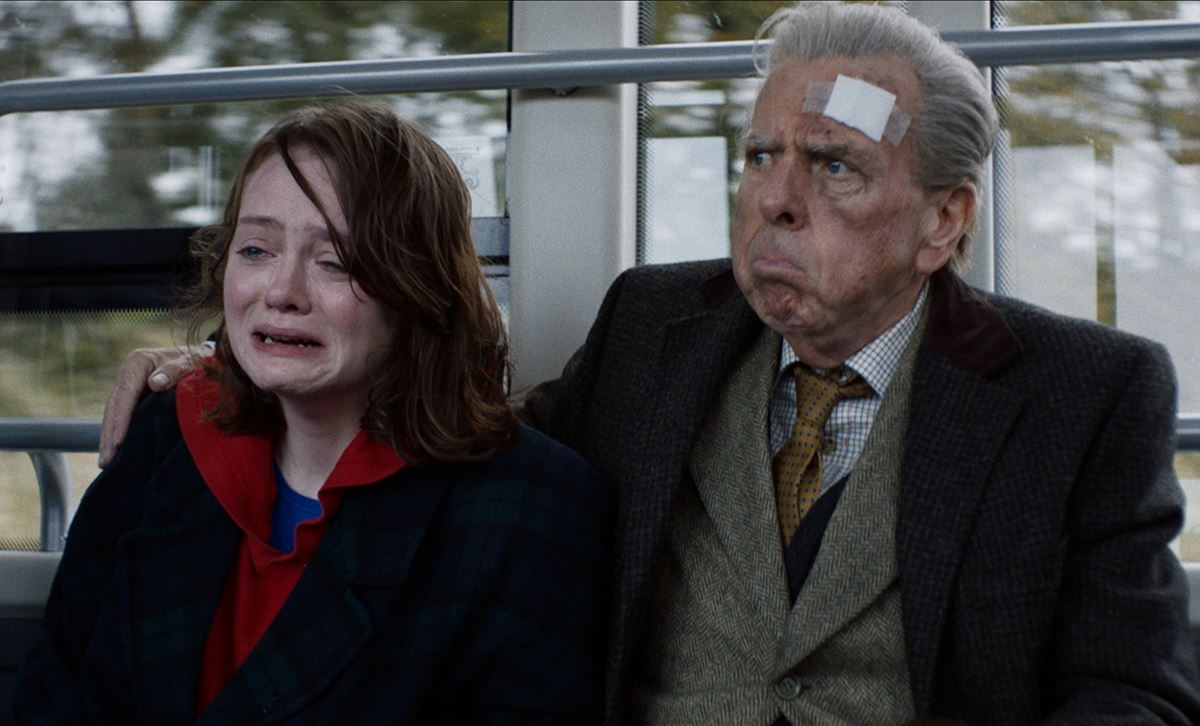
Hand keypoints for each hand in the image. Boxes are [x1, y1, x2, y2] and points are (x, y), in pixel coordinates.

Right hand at [98, 343, 211, 467]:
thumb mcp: (190, 362)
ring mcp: (127, 384)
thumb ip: (175, 370)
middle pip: (114, 406)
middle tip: (106, 462)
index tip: (118, 442)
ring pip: (113, 414)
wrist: (202, 357)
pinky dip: (116, 433)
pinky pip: (121, 416)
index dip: (121, 419)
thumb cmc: (197, 361)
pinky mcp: (132, 396)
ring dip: (108, 438)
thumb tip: (155, 383)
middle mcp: (128, 373)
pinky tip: (115, 452)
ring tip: (106, 463)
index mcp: (138, 362)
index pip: (126, 394)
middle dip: (109, 435)